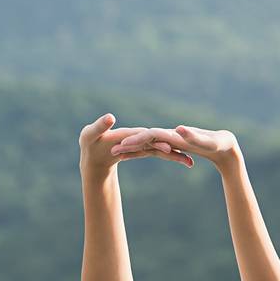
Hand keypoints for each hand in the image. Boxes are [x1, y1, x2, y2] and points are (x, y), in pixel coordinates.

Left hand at [79, 113, 193, 176]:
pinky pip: (158, 154)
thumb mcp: (90, 134)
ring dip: (175, 155)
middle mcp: (139, 136)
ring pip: (161, 149)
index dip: (157, 141)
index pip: (146, 136)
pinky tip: (186, 163)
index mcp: (129, 133)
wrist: (90, 152)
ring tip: (190, 163)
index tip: (168, 148)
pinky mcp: (143, 150)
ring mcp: (142, 143)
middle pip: (158, 142)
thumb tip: (110, 117)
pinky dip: (171, 157)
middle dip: (172, 150)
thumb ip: (99, 125)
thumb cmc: (89, 142)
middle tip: (187, 159)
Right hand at [111, 124, 240, 168]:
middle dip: (130, 142)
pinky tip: (135, 156)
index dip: (136, 139)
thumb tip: (179, 129)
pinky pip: (157, 148)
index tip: (122, 144)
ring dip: (134, 147)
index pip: (151, 134)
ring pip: (149, 143)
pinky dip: (145, 151)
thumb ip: (194, 137)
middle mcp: (170, 135)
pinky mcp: (174, 145)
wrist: (227, 143)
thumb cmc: (218, 143)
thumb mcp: (208, 142)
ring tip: (117, 152)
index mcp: (174, 134)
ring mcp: (172, 139)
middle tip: (112, 148)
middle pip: (146, 137)